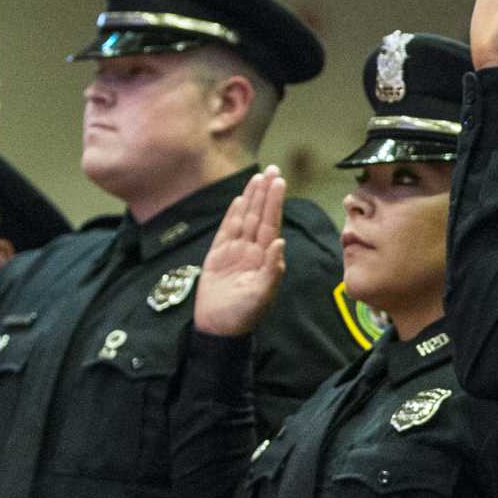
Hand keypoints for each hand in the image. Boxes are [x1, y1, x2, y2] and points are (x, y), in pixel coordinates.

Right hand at [195, 167, 287, 336]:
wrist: (218, 328)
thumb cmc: (243, 314)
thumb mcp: (262, 294)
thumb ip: (272, 269)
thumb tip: (280, 242)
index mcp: (265, 257)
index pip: (272, 224)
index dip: (275, 202)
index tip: (280, 182)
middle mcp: (252, 250)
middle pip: (260, 215)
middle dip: (266, 193)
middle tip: (273, 170)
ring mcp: (234, 251)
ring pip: (244, 218)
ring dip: (251, 198)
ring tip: (258, 178)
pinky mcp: (217, 255)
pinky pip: (226, 230)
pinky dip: (232, 215)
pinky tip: (239, 200)